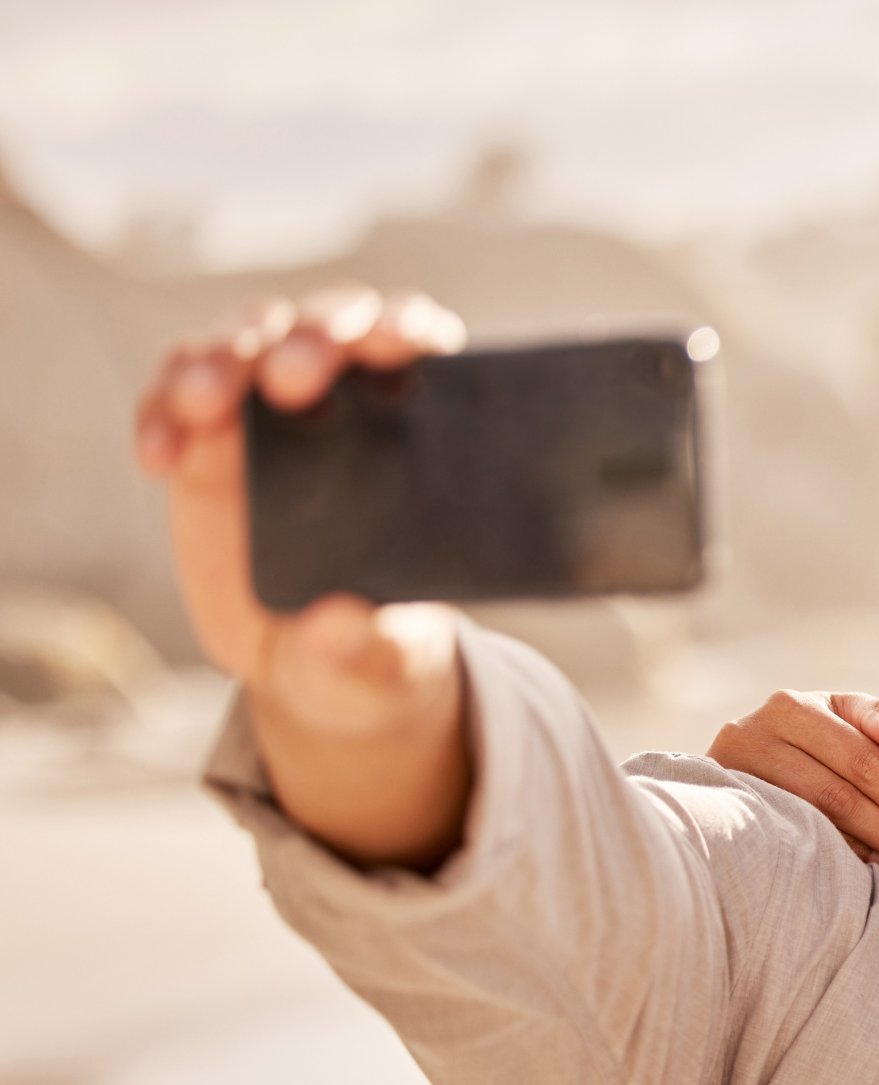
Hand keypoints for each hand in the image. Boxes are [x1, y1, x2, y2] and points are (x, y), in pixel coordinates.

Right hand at [134, 286, 471, 737]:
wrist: (315, 663)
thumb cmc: (379, 641)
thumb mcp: (387, 657)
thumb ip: (369, 642)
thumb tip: (335, 623)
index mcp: (415, 427)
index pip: (419, 344)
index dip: (406, 326)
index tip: (398, 339)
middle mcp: (344, 397)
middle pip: (325, 326)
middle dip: (309, 336)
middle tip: (293, 380)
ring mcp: (268, 409)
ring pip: (242, 342)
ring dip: (220, 360)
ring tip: (205, 407)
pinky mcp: (204, 437)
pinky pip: (172, 395)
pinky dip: (159, 410)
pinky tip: (158, 457)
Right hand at [708, 690, 878, 881]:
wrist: (740, 762)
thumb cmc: (809, 738)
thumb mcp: (839, 715)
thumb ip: (876, 717)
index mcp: (791, 708)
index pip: (863, 760)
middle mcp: (755, 738)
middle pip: (841, 796)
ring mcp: (736, 781)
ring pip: (817, 824)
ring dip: (876, 853)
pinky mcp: (729, 817)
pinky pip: (794, 845)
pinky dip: (839, 861)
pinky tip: (875, 877)